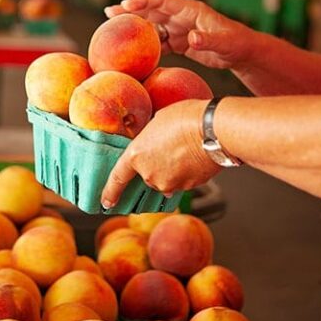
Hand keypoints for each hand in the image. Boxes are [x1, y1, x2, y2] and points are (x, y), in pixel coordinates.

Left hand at [100, 99, 221, 208]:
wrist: (214, 130)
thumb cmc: (186, 118)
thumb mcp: (157, 121)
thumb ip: (149, 138)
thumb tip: (154, 145)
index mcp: (137, 156)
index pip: (118, 177)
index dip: (111, 191)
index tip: (106, 202)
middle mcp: (150, 174)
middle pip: (148, 175)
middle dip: (156, 164)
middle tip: (170, 146)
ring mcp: (170, 183)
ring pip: (167, 180)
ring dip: (172, 169)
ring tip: (184, 148)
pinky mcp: (188, 187)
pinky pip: (183, 181)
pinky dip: (186, 172)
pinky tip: (194, 156)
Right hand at [104, 0, 254, 69]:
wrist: (242, 53)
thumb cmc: (237, 44)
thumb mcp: (225, 43)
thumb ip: (208, 40)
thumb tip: (191, 39)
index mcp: (190, 10)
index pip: (163, 0)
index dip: (144, 1)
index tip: (127, 5)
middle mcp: (181, 16)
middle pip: (152, 10)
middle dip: (131, 10)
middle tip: (109, 12)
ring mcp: (178, 28)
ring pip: (152, 25)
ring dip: (134, 26)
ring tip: (113, 28)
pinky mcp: (179, 42)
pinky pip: (158, 42)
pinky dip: (145, 45)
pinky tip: (131, 51)